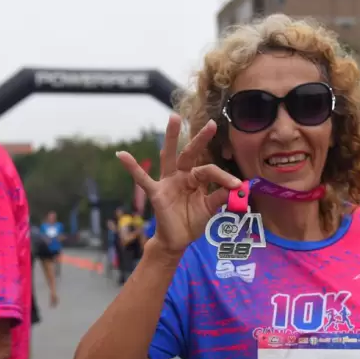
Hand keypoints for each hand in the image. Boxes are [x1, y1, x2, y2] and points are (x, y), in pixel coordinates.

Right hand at [116, 116, 240, 257]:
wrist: (177, 240)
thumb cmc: (192, 221)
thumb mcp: (209, 208)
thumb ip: (220, 196)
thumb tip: (237, 187)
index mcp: (195, 178)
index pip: (209, 170)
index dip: (223, 177)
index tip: (237, 184)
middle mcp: (181, 175)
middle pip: (190, 153)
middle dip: (200, 139)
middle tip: (211, 123)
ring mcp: (167, 182)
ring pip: (169, 156)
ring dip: (171, 137)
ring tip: (173, 118)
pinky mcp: (156, 192)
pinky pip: (142, 179)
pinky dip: (132, 167)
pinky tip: (122, 154)